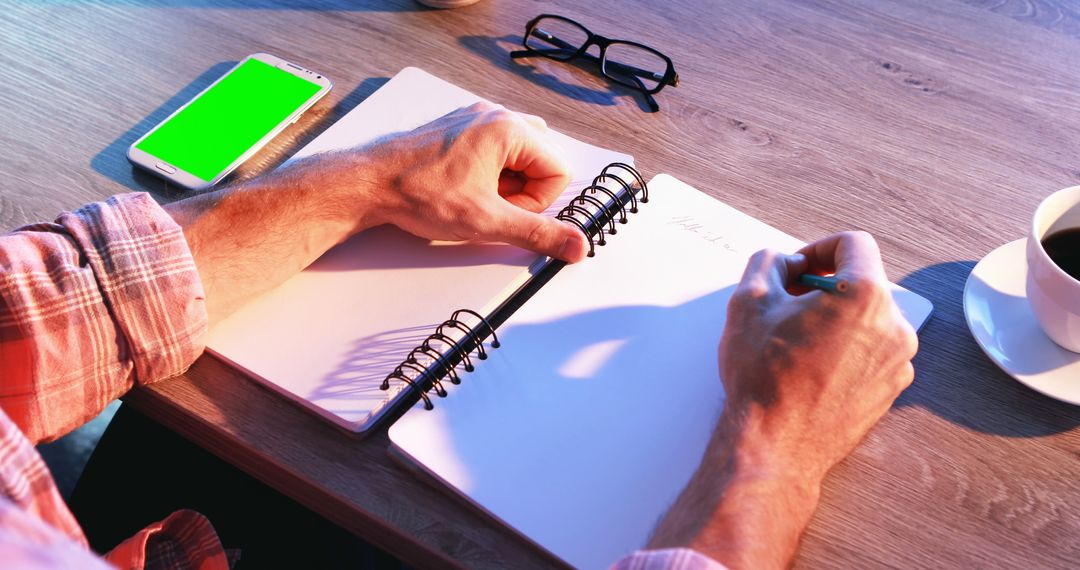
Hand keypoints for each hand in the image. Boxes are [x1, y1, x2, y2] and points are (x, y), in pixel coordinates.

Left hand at [316, 101, 587, 261]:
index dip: (537, 202)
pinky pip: (490, 151)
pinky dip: (485, 174)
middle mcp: (494, 116)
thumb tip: (577, 245)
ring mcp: (473, 120)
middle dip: (523, 190)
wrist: (367, 183)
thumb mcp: (487, 221)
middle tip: (490, 205)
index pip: (557, 171)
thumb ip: (538, 234)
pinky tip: (458, 190)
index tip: (507, 212)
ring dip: (505, 184)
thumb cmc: (418, 193)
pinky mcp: (456, 130)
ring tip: (474, 198)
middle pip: (540, 160)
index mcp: (510, 129)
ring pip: (515, 157)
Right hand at [649, 231, 917, 569]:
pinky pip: (872, 351)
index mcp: (865, 296)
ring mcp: (898, 362)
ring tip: (795, 340)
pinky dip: (845, 348)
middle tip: (787, 304)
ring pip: (868, 318)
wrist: (775, 446)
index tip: (797, 268)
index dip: (819, 247)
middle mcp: (894, 326)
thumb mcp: (748, 301)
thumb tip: (786, 263)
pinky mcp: (891, 390)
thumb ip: (768, 262)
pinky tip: (810, 366)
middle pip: (862, 282)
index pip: (854, 244)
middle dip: (825, 286)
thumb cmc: (763, 378)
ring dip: (834, 318)